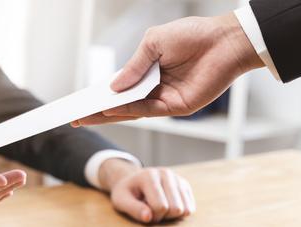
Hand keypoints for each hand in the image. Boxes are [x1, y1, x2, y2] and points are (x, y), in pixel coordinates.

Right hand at [72, 13, 263, 125]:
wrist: (224, 41)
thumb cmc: (192, 35)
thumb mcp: (153, 43)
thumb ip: (134, 66)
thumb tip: (113, 87)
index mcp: (148, 71)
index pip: (120, 87)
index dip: (101, 94)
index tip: (81, 101)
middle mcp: (154, 87)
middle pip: (122, 103)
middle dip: (99, 110)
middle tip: (76, 117)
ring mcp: (164, 99)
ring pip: (132, 111)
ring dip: (109, 114)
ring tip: (87, 116)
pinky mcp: (177, 107)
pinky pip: (148, 110)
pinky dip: (129, 111)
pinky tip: (112, 109)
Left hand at [99, 159, 194, 222]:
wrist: (133, 181)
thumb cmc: (127, 193)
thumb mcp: (121, 201)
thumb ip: (133, 209)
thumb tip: (148, 217)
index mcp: (149, 176)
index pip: (160, 206)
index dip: (152, 216)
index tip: (143, 212)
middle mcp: (166, 173)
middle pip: (176, 208)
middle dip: (163, 216)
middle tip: (151, 210)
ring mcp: (177, 178)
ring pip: (186, 209)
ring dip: (172, 215)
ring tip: (159, 207)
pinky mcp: (185, 185)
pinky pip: (190, 208)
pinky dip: (179, 212)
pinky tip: (167, 205)